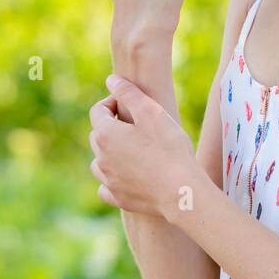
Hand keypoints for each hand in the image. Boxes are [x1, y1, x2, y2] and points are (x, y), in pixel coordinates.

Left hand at [89, 75, 196, 219]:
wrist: (181, 191)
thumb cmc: (169, 148)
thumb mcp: (151, 112)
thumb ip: (128, 93)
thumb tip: (111, 80)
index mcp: (105, 134)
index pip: (98, 110)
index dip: (113, 102)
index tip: (131, 104)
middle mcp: (101, 158)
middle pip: (98, 135)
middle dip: (112, 127)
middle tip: (138, 125)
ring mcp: (108, 180)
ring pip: (100, 161)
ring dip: (111, 153)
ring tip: (134, 150)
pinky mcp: (117, 198)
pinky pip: (106, 187)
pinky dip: (112, 179)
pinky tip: (126, 177)